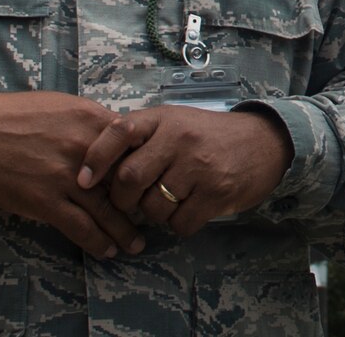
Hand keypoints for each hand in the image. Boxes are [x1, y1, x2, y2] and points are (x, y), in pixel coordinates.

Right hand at [0, 92, 145, 257]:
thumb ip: (87, 121)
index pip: (133, 148)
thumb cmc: (10, 115)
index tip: (148, 182)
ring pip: (108, 212)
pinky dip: (98, 242)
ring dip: (125, 232)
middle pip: (126, 183)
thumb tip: (112, 138)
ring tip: (134, 244)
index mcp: (88, 119)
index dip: (143, 168)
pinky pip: (82, 228)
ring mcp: (65, 177)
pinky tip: (106, 250)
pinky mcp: (46, 201)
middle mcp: (82, 148)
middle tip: (149, 218)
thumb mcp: (56, 104)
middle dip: (140, 205)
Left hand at [76, 105, 293, 237]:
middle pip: (130, 177)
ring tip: (161, 204)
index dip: (95, 158)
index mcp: (161, 119)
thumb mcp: (172, 121)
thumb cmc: (205, 134)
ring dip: (151, 214)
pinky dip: (176, 225)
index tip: (83, 180)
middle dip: (121, 199)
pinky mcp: (217, 193)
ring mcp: (198, 167)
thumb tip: (94, 160)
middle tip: (126, 203)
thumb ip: (140, 135)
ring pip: (153, 206)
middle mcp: (178, 140)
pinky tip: (184, 212)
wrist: (262, 141)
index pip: (118, 132)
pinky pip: (180, 222)